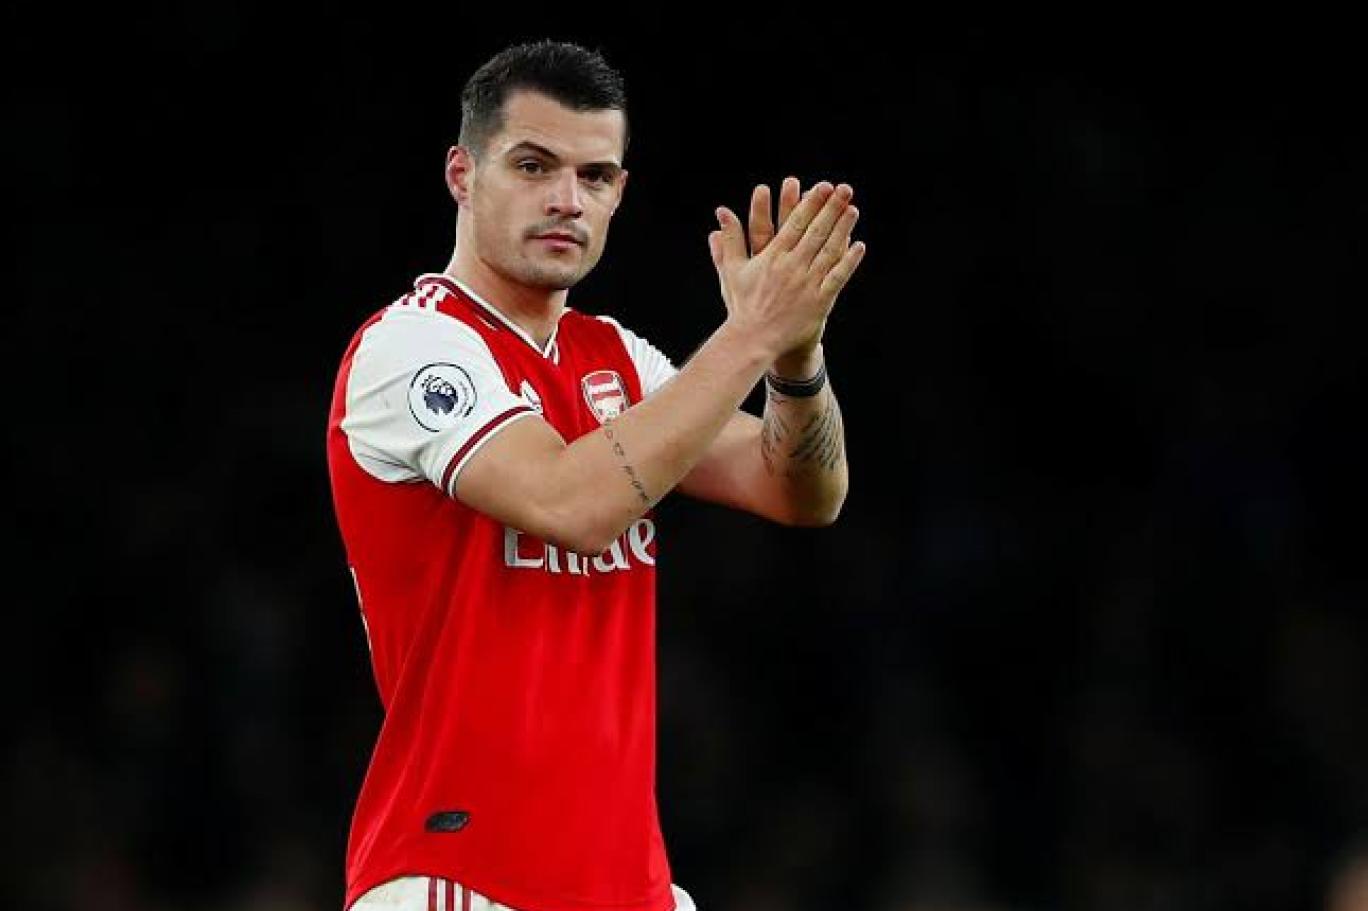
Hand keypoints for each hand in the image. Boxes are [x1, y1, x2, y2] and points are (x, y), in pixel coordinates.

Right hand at [708, 179, 865, 360]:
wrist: (753, 340)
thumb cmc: (742, 306)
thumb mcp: (732, 270)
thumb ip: (729, 239)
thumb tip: (722, 212)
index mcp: (773, 257)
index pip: (796, 223)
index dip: (811, 203)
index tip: (823, 187)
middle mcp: (792, 267)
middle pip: (816, 232)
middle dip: (831, 208)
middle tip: (844, 189)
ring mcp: (807, 284)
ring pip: (829, 251)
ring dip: (842, 229)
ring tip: (852, 210)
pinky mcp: (819, 302)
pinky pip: (837, 278)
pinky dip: (848, 262)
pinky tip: (858, 246)